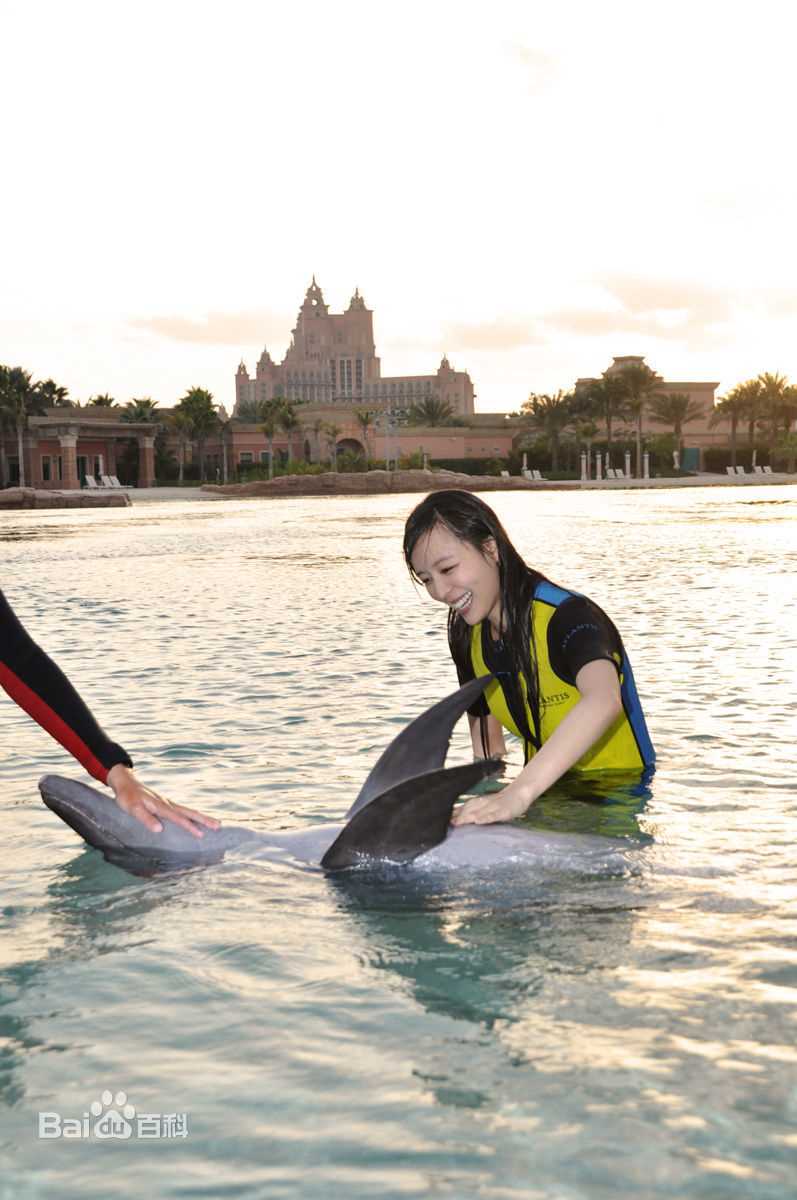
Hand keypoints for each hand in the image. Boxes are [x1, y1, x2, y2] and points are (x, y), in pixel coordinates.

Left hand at [106, 764, 220, 837]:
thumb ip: (146, 818)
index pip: (178, 818)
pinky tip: (195, 819)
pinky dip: (192, 815)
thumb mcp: (132, 808)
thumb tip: (160, 829)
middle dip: (204, 819)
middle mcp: (167, 804)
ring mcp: (167, 803)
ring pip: (188, 810)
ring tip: (214, 823)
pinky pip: (182, 810)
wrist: (125, 782)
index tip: (201, 834)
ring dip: (201, 817)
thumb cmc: (127, 796)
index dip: (190, 826)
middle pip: (189, 812)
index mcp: (161, 806)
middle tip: (218, 825)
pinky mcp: (165, 804)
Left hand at [450, 783, 530, 826]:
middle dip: (459, 816)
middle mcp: (486, 803)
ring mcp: (495, 806)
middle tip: (449, 823)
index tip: (444, 820)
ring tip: (459, 822)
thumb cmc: (502, 802)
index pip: (464, 806)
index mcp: (480, 802)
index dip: (455, 813)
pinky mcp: (505, 811)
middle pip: (470, 809)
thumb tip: (456, 819)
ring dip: (469, 816)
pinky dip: (486, 818)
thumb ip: (474, 811)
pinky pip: (495, 814)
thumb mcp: (487, 805)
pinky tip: (479, 821)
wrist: (520, 792)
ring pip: (480, 811)